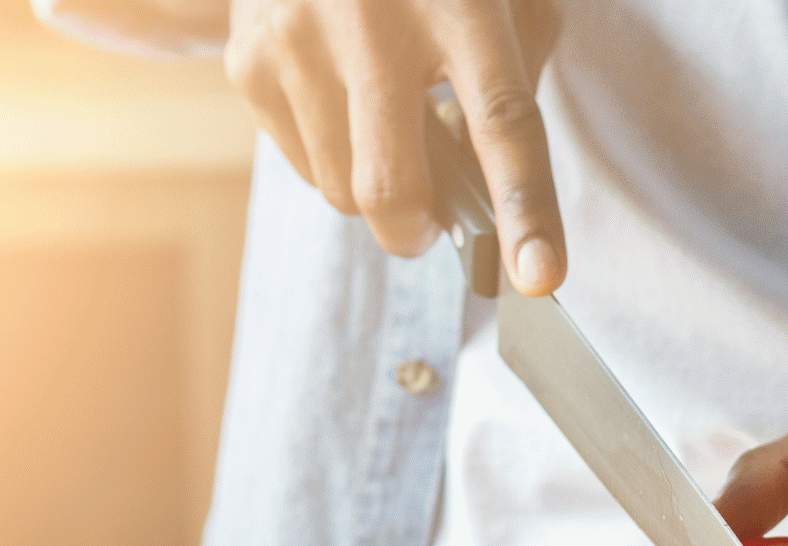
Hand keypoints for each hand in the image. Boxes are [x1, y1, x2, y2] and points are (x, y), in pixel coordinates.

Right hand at [226, 0, 566, 291]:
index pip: (503, 121)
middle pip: (392, 186)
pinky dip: (331, 158)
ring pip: (341, 191)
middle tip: (427, 226)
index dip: (526, 208)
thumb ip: (516, 83)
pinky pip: (302, 166)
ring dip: (372, 189)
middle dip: (414, 232)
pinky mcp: (248, 59)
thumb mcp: (503, 1)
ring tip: (382, 126)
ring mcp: (299, 39)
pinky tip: (339, 99)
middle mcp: (373, 20)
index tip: (539, 276)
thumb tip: (500, 197)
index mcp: (462, 6)